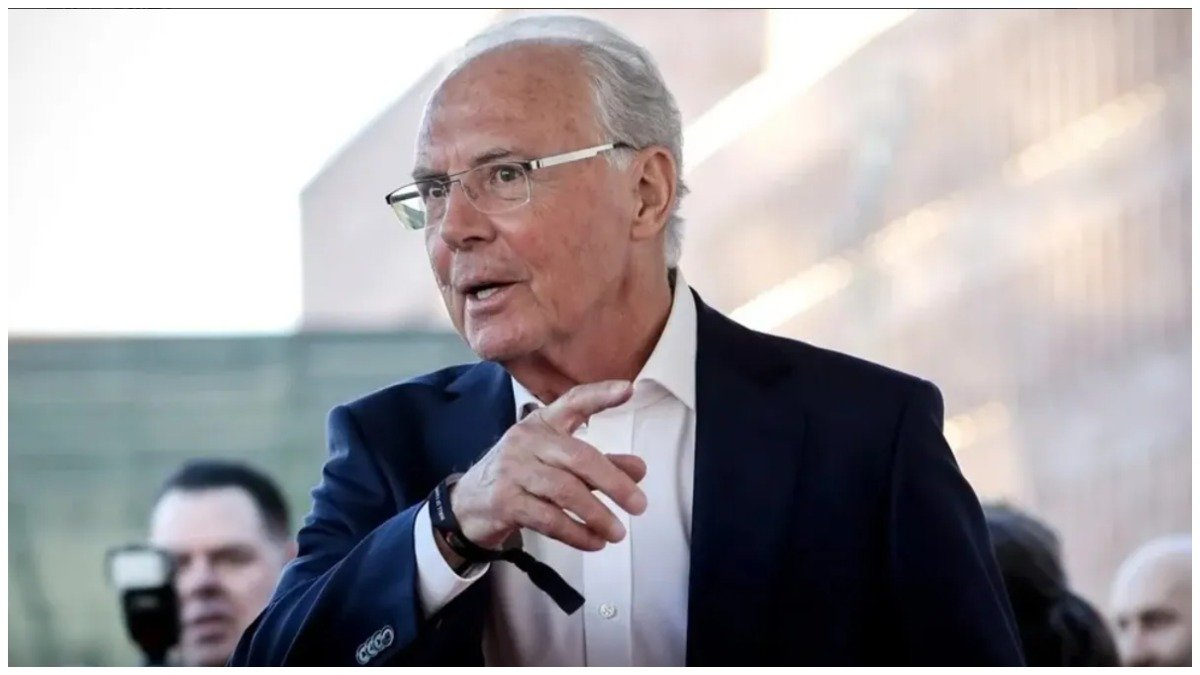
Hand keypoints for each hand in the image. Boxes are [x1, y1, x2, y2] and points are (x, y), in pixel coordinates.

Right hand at [449, 380, 647, 552]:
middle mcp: (526, 441)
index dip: (600, 394)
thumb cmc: (519, 478)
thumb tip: (638, 470)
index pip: (573, 402)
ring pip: (565, 491)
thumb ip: (598, 465)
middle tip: (638, 505)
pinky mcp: (505, 501)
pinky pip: (548, 519)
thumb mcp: (556, 464)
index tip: (628, 388)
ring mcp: (513, 470)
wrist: (468, 504)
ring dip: (597, 514)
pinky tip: (593, 542)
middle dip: (614, 482)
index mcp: (541, 424)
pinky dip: (576, 533)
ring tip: (617, 532)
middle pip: (579, 457)